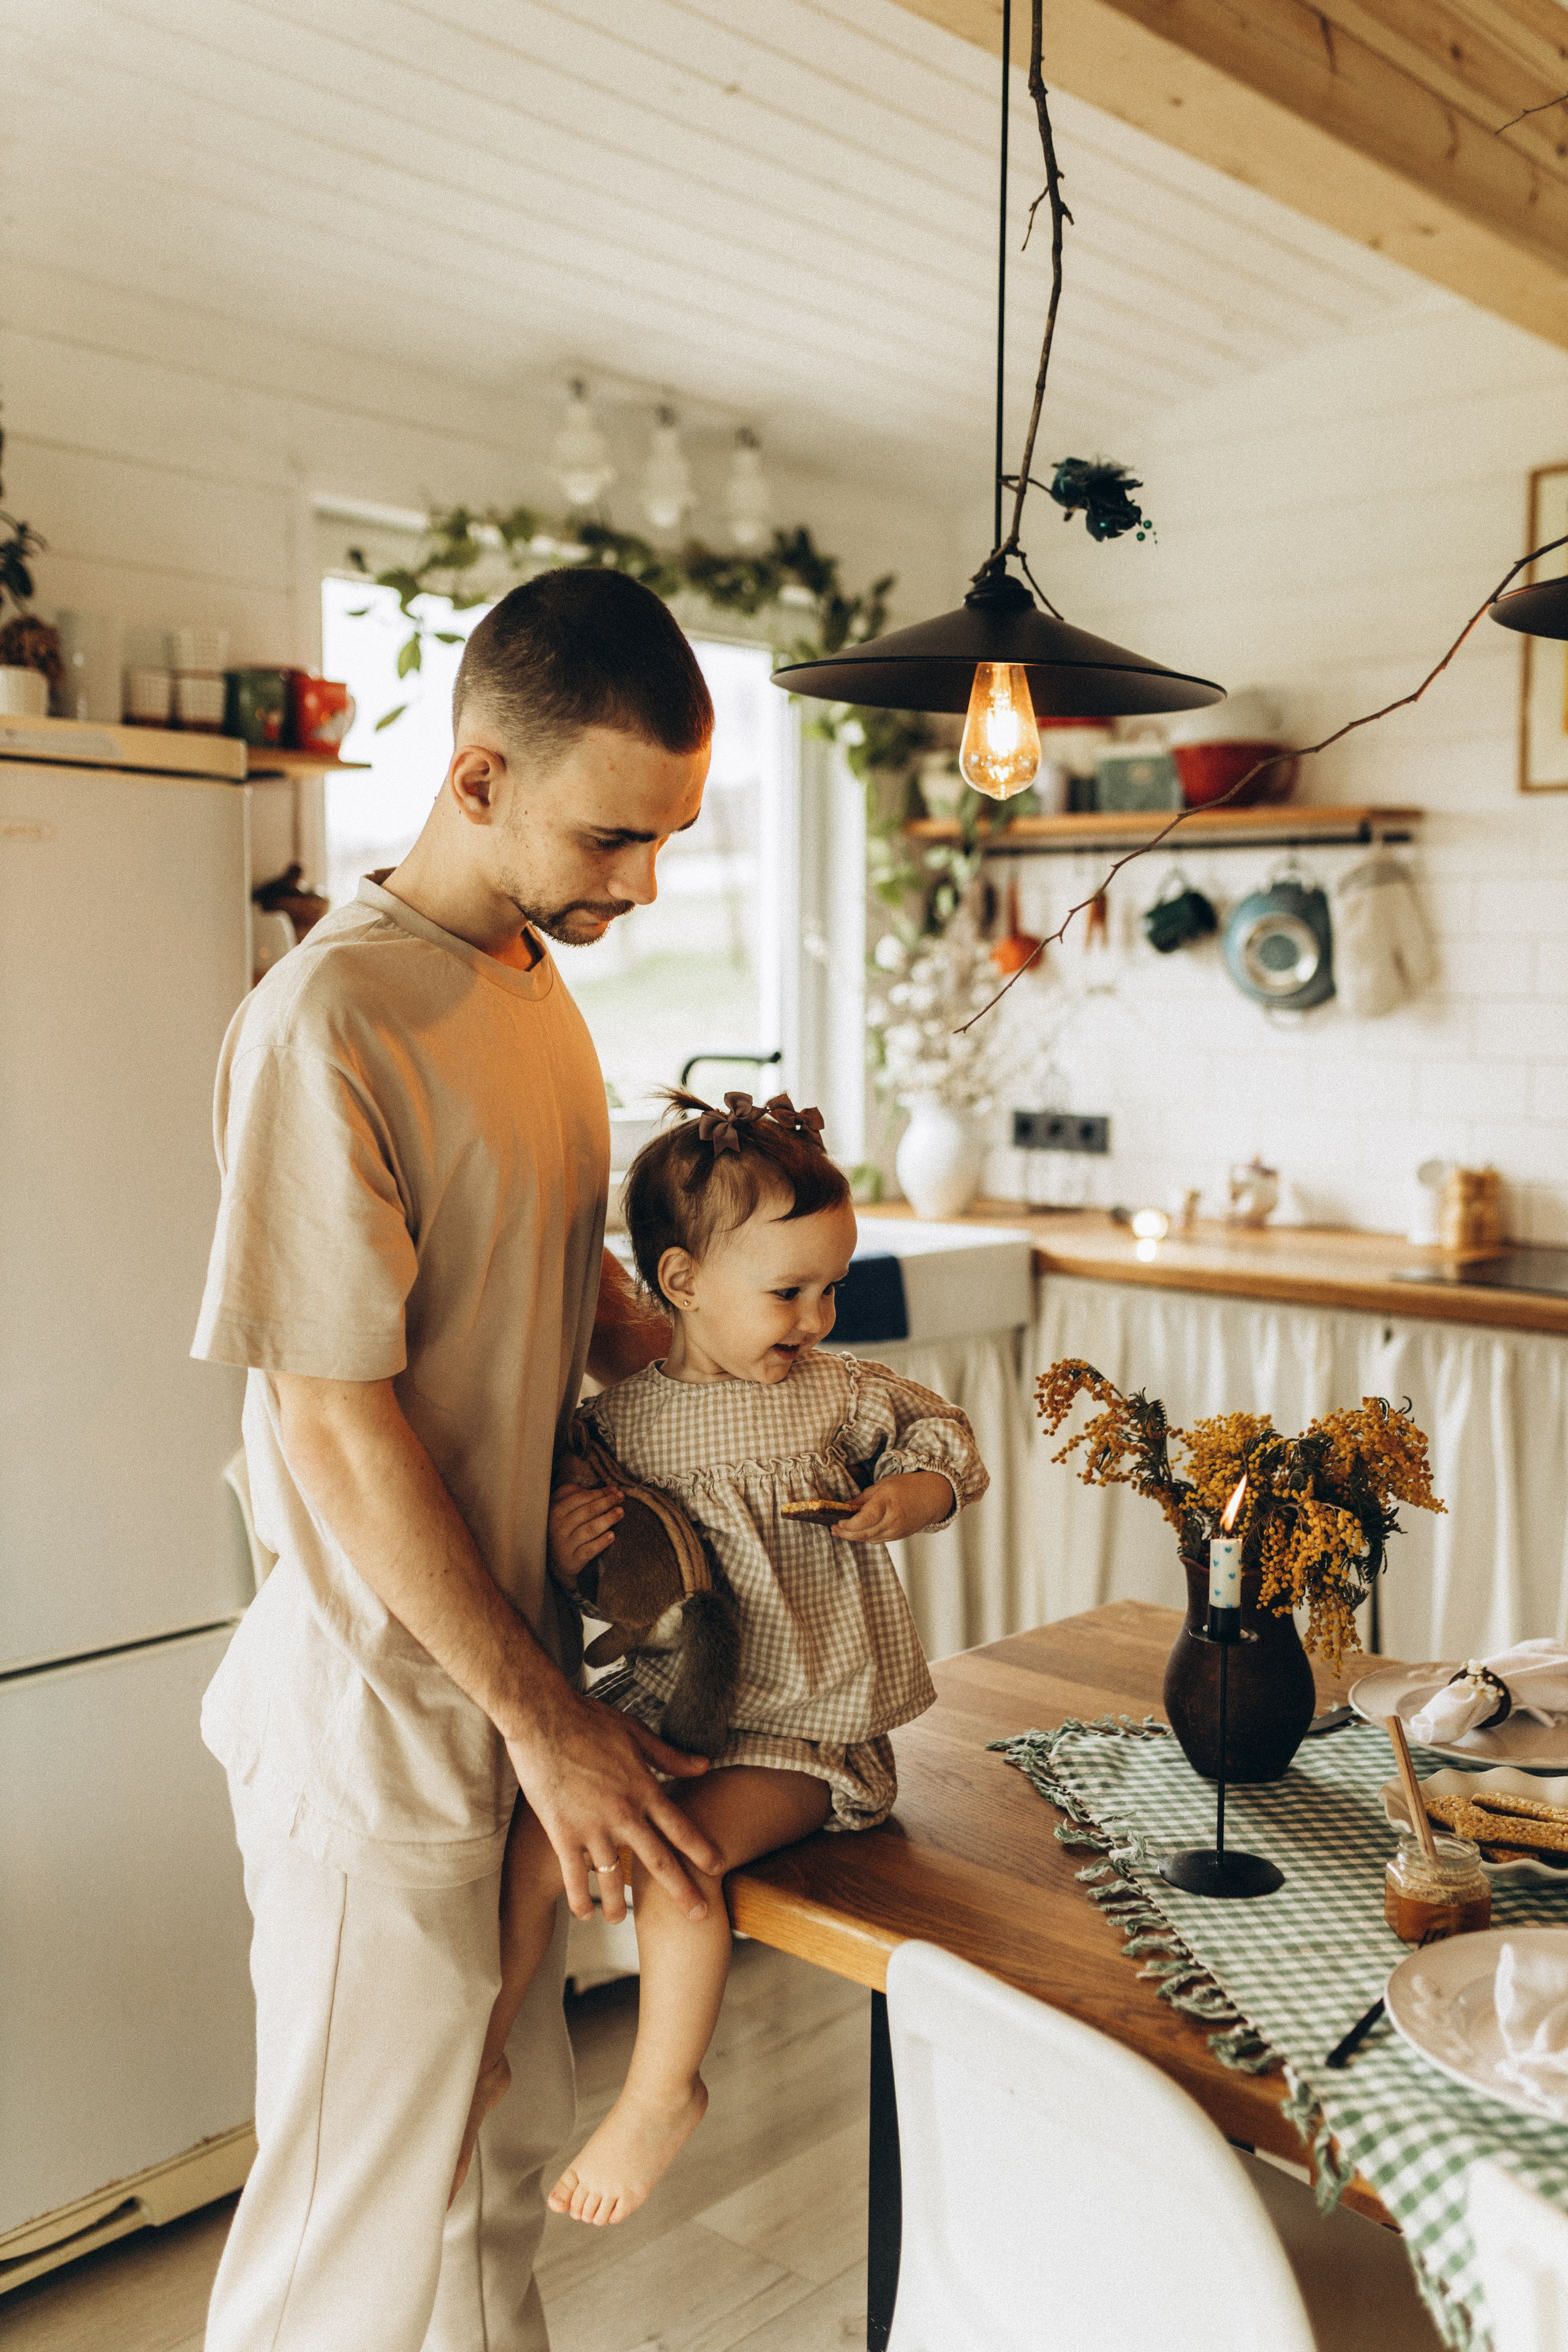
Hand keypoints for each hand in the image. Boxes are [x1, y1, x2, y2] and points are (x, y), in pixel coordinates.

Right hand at [506, 1688, 720, 1924]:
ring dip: (619, 1905)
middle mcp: (623, 1814)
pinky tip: (585, 1915)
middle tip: (699, 1916)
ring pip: (612, 1878)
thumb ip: (670, 1756)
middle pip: (658, 1862)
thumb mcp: (636, 1733)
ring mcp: (592, 1828)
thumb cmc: (590, 1721)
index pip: (681, 1828)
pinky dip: (581, 1899)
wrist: (543, 1720)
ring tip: (622, 1922)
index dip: (702, 1851)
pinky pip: (574, 1877)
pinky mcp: (562, 1834)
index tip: (718, 1868)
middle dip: (682, 1892)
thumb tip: (705, 1764)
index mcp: (643, 1789)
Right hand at [547, 1480, 621, 1589]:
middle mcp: (558, 1527)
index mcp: (555, 1511)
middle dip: (606, 1502)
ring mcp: (565, 1545)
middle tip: (621, 1498)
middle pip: (587, 1512)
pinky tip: (612, 1535)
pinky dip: (601, 1542)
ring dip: (607, 1519)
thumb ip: (574, 1493)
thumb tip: (604, 1489)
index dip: (600, 1493)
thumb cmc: (563, 1527)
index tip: (615, 1490)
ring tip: (621, 1512)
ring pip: (589, 1529)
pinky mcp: (573, 1560)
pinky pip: (589, 1550)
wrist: (554, 1560)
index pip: (580, 1498)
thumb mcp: (561, 1507)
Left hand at [831, 1469, 954, 1543]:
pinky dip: (866, 1537)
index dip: (847, 1524)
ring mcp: (897, 1530)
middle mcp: (892, 1519)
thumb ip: (864, 1498)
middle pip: (864, 1533)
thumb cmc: (908, 1486)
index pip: (863, 1520)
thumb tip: (846, 1507)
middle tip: (834, 1529)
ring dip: (854, 1537)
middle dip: (846, 1533)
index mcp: (887, 1502)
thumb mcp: (883, 1485)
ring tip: (841, 1531)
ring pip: (870, 1539)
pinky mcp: (899, 1536)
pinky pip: (878, 1540)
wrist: (932, 1497)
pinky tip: (859, 1531)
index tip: (837, 1521)